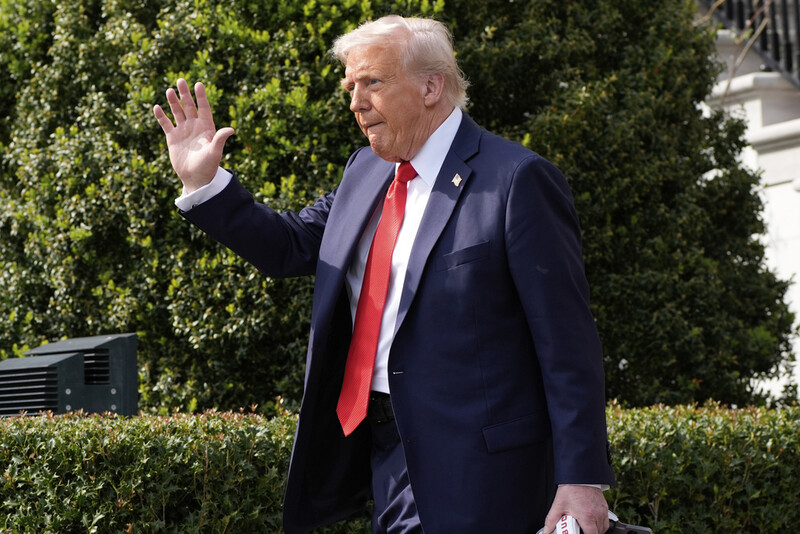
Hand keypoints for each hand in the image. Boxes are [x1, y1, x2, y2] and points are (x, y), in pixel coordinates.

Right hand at [153, 78, 234, 192]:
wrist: (196, 178)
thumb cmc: (208, 166)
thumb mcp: (214, 152)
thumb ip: (220, 139)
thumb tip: (231, 129)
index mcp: (206, 127)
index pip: (204, 108)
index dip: (201, 96)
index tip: (198, 84)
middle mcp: (194, 126)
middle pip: (189, 106)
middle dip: (185, 94)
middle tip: (181, 80)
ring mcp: (183, 131)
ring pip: (177, 112)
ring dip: (173, 102)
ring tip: (169, 90)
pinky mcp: (172, 138)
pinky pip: (166, 124)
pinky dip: (161, 116)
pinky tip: (157, 107)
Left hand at [543, 485, 608, 533]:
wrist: (579, 475)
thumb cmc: (570, 488)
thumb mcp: (558, 505)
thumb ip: (551, 520)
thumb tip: (547, 530)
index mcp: (586, 516)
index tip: (579, 533)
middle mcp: (597, 514)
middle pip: (598, 533)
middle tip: (581, 530)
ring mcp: (602, 511)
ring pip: (603, 528)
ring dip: (595, 530)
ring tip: (586, 528)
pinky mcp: (604, 507)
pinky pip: (605, 521)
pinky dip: (600, 524)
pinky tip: (592, 522)